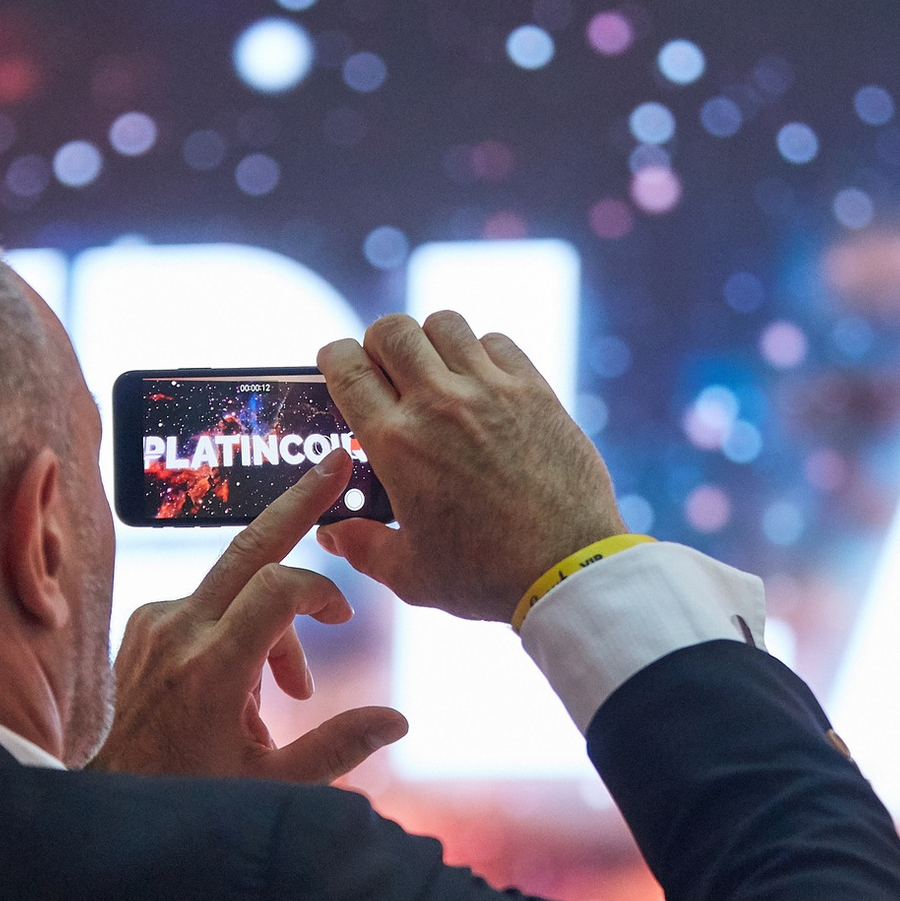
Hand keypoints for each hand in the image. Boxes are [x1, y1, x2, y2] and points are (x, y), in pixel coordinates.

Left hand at [90, 451, 406, 783]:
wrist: (111, 803)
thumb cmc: (191, 797)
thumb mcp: (272, 786)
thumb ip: (338, 748)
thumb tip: (398, 721)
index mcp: (211, 669)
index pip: (278, 589)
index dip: (320, 591)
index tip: (343, 617)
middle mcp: (179, 632)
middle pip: (248, 546)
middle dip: (298, 503)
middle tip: (336, 460)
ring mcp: (156, 623)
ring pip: (237, 588)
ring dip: (274, 623)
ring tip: (287, 695)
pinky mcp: (145, 625)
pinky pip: (210, 607)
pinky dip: (240, 632)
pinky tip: (242, 692)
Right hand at [314, 311, 628, 622]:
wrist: (567, 569)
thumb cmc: (485, 576)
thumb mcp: (409, 574)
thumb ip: (362, 547)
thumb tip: (332, 532)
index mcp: (397, 443)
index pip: (348, 368)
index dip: (335, 358)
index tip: (337, 363)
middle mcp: (439, 404)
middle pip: (392, 330)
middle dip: (378, 343)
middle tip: (385, 369)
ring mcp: (490, 390)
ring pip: (444, 324)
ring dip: (430, 341)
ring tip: (435, 371)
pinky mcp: (535, 390)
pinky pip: (497, 341)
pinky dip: (482, 351)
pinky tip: (483, 383)